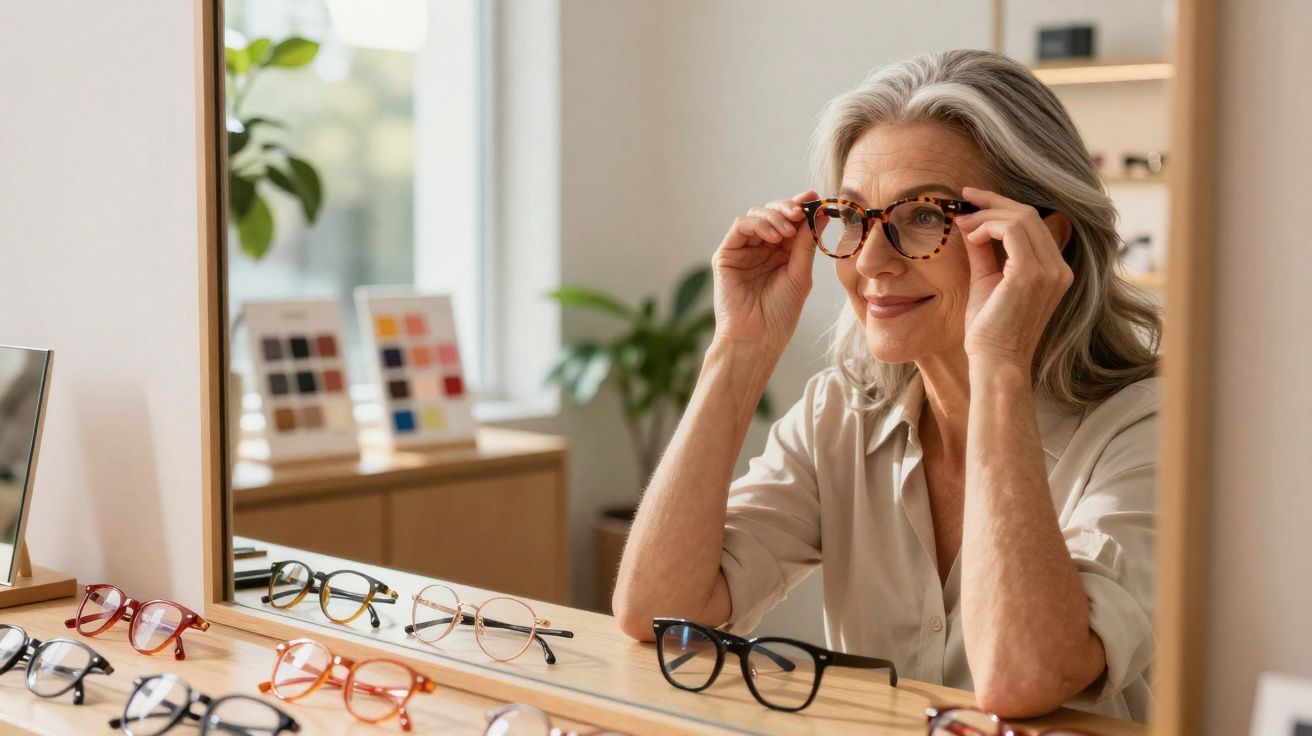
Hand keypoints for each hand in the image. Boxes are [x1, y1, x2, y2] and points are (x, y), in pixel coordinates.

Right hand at [711, 191, 819, 352]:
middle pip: (773, 213)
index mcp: (782, 253)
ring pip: (757, 215)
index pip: (791, 221)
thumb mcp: (800, 274)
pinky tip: (773, 236)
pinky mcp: (726, 254)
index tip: (815, 198)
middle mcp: (762, 248)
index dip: (802, 207)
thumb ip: (806, 243)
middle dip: (788, 208)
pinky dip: (758, 224)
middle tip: (800, 211)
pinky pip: (740, 226)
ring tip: (787, 230)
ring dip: (774, 216)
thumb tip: (821, 212)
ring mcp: (744, 250)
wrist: (757, 338)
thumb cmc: (779, 314)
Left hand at [955, 187, 1072, 368]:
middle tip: (964, 199)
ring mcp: (1049, 271)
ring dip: (987, 214)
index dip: (1003, 205)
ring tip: (962, 223)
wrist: (996, 363)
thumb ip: (984, 252)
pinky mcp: (1031, 274)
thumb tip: (971, 223)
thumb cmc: (990, 330)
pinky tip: (972, 235)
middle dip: (993, 202)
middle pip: (1030, 214)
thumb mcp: (987, 281)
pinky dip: (988, 226)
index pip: (1034, 224)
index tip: (974, 199)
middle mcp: (1059, 268)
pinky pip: (1012, 230)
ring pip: (1021, 217)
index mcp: (1054, 270)